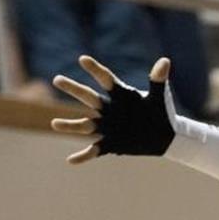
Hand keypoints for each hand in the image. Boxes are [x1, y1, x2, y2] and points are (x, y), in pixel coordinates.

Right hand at [50, 55, 176, 163]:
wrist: (164, 136)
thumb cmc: (160, 112)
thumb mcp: (159, 97)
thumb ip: (158, 80)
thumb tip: (164, 61)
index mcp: (120, 95)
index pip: (106, 79)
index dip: (95, 70)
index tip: (83, 59)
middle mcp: (109, 109)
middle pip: (89, 98)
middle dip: (74, 89)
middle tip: (58, 79)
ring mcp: (107, 127)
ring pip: (85, 124)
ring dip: (70, 125)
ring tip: (54, 124)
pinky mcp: (110, 144)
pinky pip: (94, 150)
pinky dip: (84, 155)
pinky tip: (71, 160)